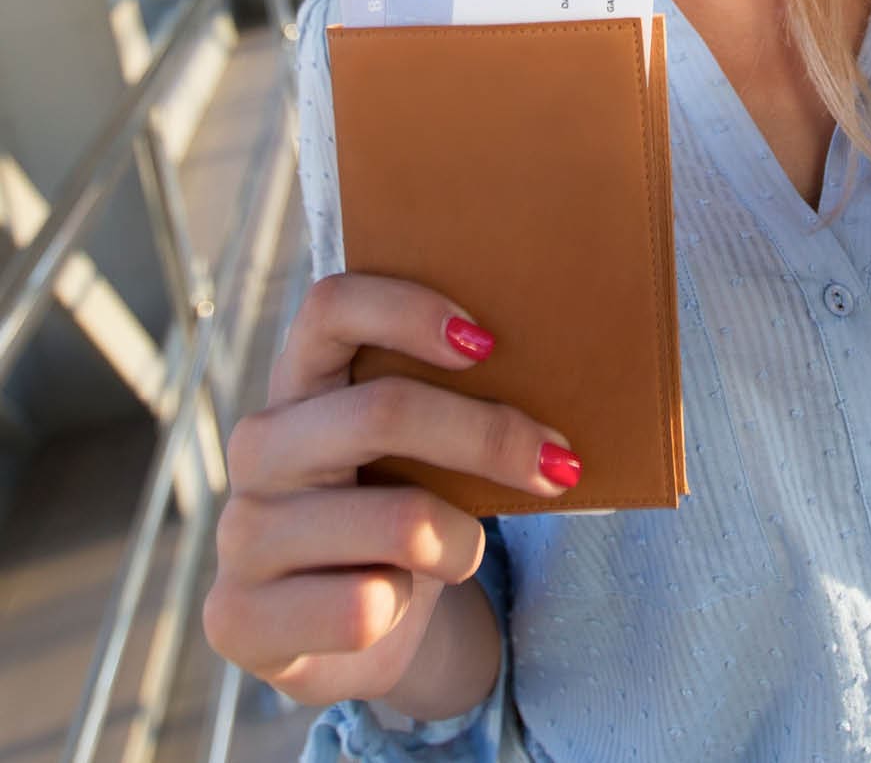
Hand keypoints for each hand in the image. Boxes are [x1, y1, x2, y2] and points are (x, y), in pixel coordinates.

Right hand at [203, 273, 579, 707]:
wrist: (357, 633)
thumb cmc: (401, 508)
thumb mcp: (419, 447)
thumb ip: (447, 397)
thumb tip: (551, 376)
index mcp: (299, 380)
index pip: (330, 307)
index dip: (409, 311)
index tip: (487, 342)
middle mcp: (260, 446)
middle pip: (383, 411)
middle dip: (488, 436)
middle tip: (559, 463)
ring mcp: (242, 532)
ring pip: (399, 520)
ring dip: (461, 543)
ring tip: (463, 551)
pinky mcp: (241, 618)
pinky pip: (364, 607)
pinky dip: (407, 607)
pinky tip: (394, 604)